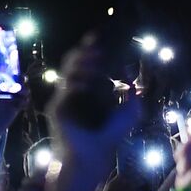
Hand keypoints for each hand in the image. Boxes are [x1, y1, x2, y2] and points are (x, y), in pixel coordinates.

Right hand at [50, 43, 140, 169]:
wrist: (97, 153)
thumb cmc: (112, 134)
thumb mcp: (129, 111)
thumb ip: (132, 93)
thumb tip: (131, 75)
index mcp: (89, 87)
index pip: (86, 62)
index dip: (91, 48)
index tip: (99, 36)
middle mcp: (74, 90)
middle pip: (73, 61)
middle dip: (85, 51)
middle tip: (98, 46)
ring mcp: (64, 98)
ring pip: (68, 71)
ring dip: (83, 63)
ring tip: (98, 61)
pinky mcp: (57, 107)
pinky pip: (65, 88)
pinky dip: (78, 82)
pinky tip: (90, 82)